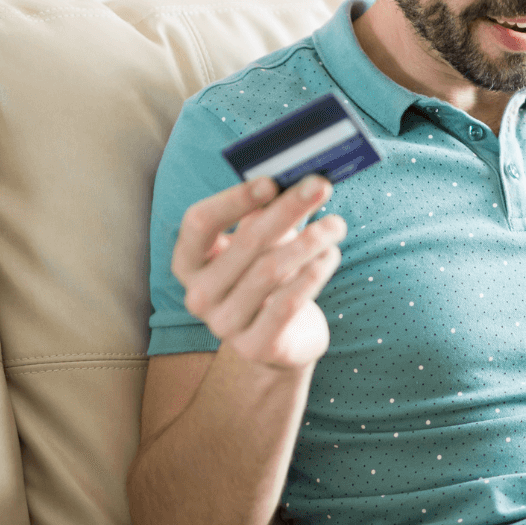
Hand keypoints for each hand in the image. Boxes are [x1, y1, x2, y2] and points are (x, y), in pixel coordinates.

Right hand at [173, 174, 346, 372]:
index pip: (199, 222)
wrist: (279, 339)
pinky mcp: (256, 346)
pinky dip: (313, 274)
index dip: (234, 199)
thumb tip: (298, 178)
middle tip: (320, 186)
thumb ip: (267, 212)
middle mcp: (199, 295)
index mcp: (189, 262)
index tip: (272, 182)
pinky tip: (331, 255)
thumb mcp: (261, 244)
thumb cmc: (267, 277)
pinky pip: (287, 302)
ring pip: (271, 271)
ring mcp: (224, 325)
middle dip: (288, 210)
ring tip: (336, 224)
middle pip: (246, 242)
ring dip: (310, 241)